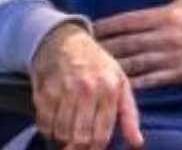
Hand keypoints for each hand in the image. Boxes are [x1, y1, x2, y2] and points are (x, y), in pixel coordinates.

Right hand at [30, 23, 142, 149]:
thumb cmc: (98, 66)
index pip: (102, 133)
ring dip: (63, 138)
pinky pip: (43, 123)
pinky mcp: (44, 91)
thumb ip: (129, 114)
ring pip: (61, 132)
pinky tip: (55, 122)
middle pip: (80, 136)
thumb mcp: (121, 83)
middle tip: (77, 145)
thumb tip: (137, 142)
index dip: (96, 148)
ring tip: (68, 132)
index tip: (92, 149)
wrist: (66, 41)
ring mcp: (64, 89)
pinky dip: (48, 129)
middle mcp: (87, 89)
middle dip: (78, 147)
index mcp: (110, 88)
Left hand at [93, 0, 181, 90]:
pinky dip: (131, 83)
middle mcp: (168, 38)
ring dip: (112, 66)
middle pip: (127, 45)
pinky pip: (149, 81)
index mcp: (168, 15)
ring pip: (135, 65)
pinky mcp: (178, 74)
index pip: (129, 22)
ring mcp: (173, 58)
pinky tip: (116, 82)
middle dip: (103, 48)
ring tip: (93, 66)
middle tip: (83, 50)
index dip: (107, 26)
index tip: (90, 29)